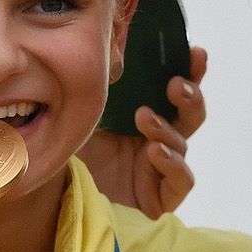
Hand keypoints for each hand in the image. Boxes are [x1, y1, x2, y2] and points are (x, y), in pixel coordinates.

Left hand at [78, 45, 207, 218]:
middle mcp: (156, 140)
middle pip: (189, 115)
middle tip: (175, 85)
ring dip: (167, 130)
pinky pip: (182, 180)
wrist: (57, 200)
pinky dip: (173, 165)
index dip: (190, 71)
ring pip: (183, 144)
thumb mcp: (80, 116)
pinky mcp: (160, 198)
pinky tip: (155, 153)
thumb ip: (99, 90)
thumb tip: (110, 56)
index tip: (195, 51)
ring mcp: (160, 170)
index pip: (172, 92)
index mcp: (141, 117)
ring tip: (144, 120)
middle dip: (190, 96)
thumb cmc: (70, 156)